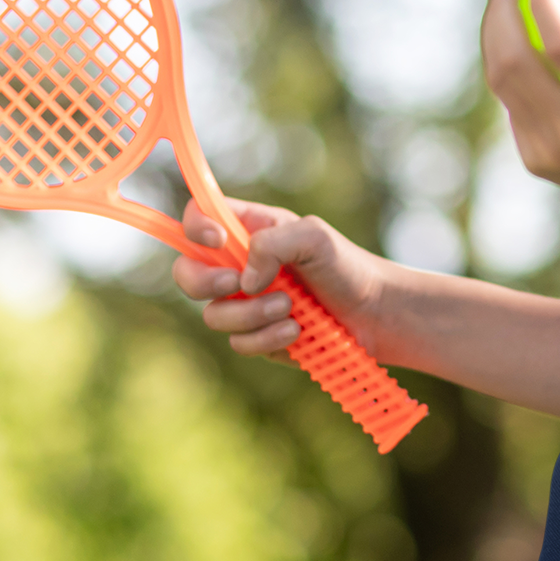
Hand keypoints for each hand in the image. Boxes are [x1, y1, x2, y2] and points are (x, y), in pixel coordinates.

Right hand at [171, 198, 395, 362]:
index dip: (195, 227)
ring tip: (290, 308)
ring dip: (251, 314)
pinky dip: (267, 339)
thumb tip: (244, 280)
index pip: (199, 217)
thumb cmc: (347, 266)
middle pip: (186, 272)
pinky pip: (239, 343)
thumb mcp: (315, 237)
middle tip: (236, 283)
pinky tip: (297, 331)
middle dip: (204, 282)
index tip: (217, 240)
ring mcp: (245, 303)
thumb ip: (273, 244)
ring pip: (214, 314)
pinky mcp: (256, 336)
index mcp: (250, 229)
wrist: (373, 315)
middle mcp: (240, 265)